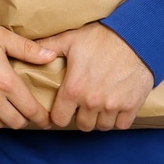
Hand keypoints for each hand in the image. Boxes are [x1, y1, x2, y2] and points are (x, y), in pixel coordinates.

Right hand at [0, 24, 58, 128]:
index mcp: (5, 82)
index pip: (31, 109)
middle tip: (27, 112)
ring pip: (0, 125)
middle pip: (17, 122)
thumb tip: (50, 56)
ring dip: (7, 119)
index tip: (46, 119)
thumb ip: (26, 48)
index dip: (42, 117)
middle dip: (26, 119)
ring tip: (9, 109)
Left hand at [34, 22, 153, 130]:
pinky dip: (118, 119)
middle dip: (81, 117)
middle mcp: (92, 101)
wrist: (135, 36)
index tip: (63, 110)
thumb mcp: (69, 39)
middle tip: (83, 106)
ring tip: (99, 106)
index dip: (59, 115)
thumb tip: (27, 50)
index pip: (59, 118)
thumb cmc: (102, 37)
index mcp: (73, 89)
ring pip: (102, 126)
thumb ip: (47, 48)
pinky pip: (121, 125)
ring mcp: (113, 105)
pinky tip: (115, 107)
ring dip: (99, 119)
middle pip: (83, 125)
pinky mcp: (132, 105)